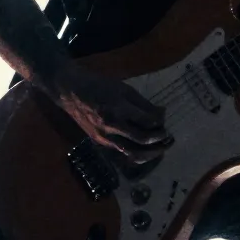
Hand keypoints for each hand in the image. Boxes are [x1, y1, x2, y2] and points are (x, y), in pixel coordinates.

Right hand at [40, 61, 169, 164]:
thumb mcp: (123, 88)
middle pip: (141, 140)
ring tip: (161, 149)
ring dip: (150, 153)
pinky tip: (145, 150)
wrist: (70, 92)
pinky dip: (136, 154)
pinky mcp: (100, 143)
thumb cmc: (99, 85)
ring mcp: (104, 137)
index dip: (159, 123)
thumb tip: (161, 115)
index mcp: (118, 107)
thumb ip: (143, 104)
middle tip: (168, 138)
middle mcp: (111, 125)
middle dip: (158, 140)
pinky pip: (122, 153)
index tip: (164, 122)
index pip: (145, 121)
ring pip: (132, 153)